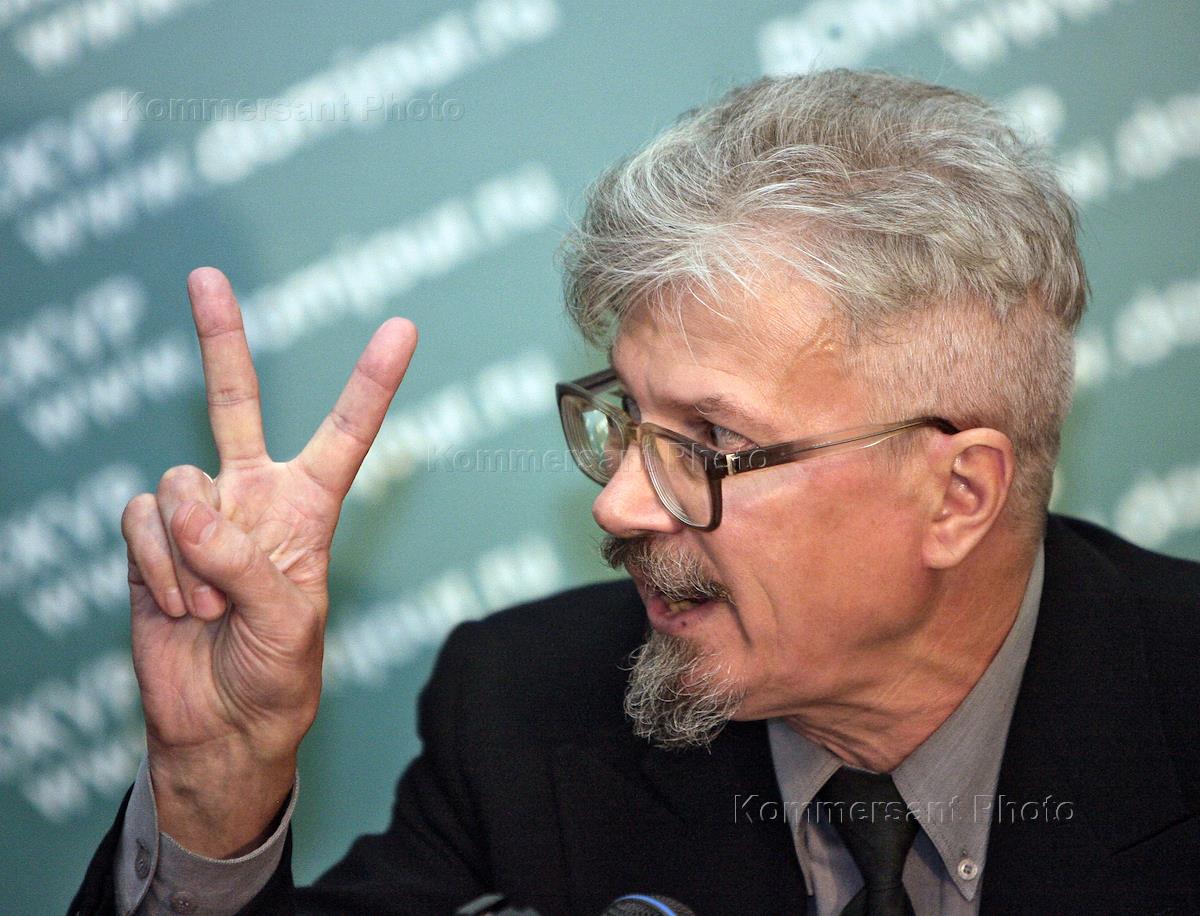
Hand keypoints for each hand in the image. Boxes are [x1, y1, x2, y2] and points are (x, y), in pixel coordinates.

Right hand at [120, 267, 416, 855]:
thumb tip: (188, 507)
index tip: (402, 326)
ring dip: (192, 553)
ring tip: (212, 603)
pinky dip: (157, 566)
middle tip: (207, 277)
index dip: (371, 383)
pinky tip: (179, 604)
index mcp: (309, 509)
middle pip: (235, 403)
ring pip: (177, 484)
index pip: (346, 435)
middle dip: (220, 339)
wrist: (218, 723)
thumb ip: (247, 562)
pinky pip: (139, 522)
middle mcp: (251, 498)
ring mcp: (197, 516)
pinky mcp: (150, 540)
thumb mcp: (287, 622)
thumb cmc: (275, 674)